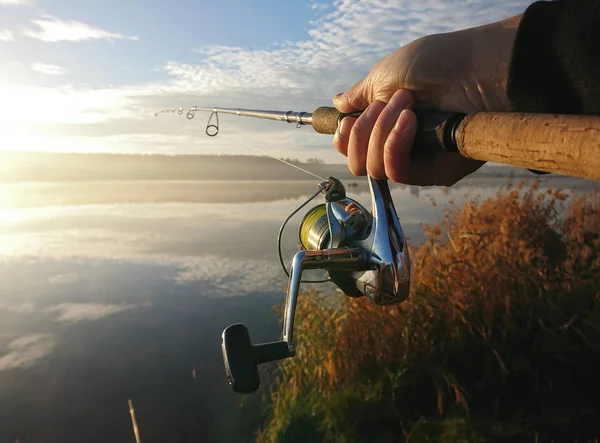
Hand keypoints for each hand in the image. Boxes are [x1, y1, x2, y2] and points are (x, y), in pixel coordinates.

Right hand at [333, 15, 521, 185]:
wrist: (472, 67)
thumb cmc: (434, 63)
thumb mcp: (385, 75)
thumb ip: (359, 95)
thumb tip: (336, 102)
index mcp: (385, 124)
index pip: (352, 149)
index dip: (344, 138)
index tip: (347, 120)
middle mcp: (398, 146)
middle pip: (358, 164)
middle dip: (362, 132)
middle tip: (382, 105)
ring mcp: (417, 161)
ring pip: (374, 170)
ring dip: (380, 133)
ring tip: (405, 104)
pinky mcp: (435, 172)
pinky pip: (398, 172)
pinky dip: (395, 146)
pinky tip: (410, 122)